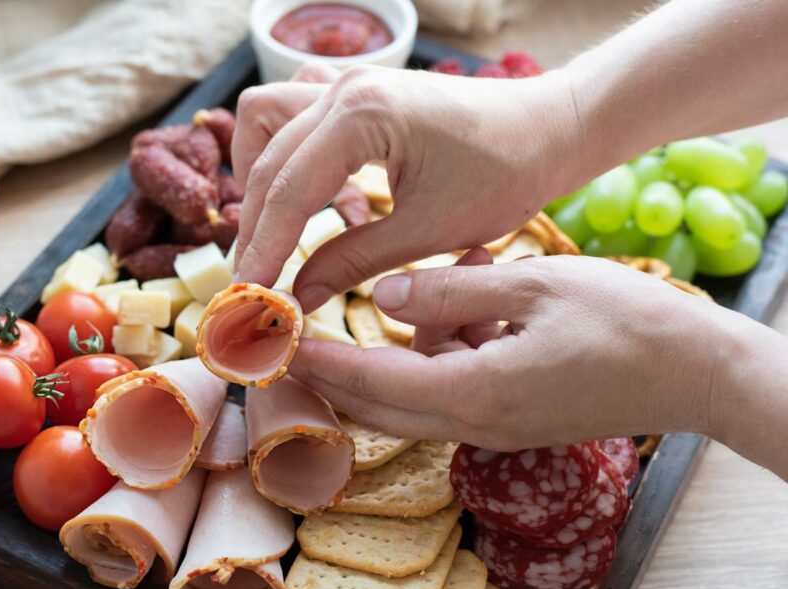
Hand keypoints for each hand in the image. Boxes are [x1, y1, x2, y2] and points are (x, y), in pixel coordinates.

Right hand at [232, 64, 581, 311]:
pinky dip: (288, 151)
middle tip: (258, 278)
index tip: (247, 294)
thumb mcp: (427, 233)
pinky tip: (317, 193)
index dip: (262, 248)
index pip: (288, 190)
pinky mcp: (360, 89)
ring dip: (262, 173)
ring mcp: (350, 81)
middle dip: (257, 222)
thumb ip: (352, 262)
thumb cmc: (504, 175)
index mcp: (362, 116)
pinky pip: (295, 110)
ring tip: (279, 228)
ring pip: (266, 119)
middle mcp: (345, 88)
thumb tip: (297, 297)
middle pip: (265, 157)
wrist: (550, 129)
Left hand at [289, 256, 740, 450]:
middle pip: (375, 405)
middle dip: (330, 372)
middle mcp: (472, 424)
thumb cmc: (624, 323)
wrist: (696, 373)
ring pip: (413, 391)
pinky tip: (476, 298)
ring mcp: (492, 428)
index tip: (271, 344)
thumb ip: (450, 291)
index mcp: (472, 393)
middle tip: (286, 334)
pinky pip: (450, 385)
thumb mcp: (533, 286)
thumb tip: (382, 298)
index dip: (315, 363)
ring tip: (447, 277)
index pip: (368, 382)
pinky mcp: (508, 419)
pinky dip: (442, 348)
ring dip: (403, 345)